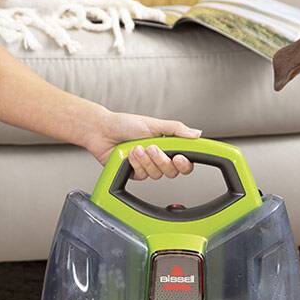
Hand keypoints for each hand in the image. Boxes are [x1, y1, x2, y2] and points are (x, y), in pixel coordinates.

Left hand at [85, 111, 201, 179]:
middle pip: (172, 171)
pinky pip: (142, 176)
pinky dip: (136, 164)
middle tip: (152, 147)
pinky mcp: (136, 173)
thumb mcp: (154, 123)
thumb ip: (177, 129)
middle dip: (161, 160)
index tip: (179, 157)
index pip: (184, 161)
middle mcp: (159, 157)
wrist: (102, 131)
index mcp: (167, 145)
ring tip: (136, 147)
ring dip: (146, 160)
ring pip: (157, 174)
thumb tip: (196, 133)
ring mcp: (147, 166)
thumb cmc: (125, 124)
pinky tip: (130, 154)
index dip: (184, 163)